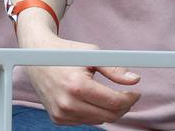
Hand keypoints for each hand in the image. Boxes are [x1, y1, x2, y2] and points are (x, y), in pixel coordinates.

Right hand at [20, 25, 140, 124]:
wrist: (37, 57)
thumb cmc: (67, 53)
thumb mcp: (93, 54)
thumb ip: (115, 69)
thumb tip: (135, 80)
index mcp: (77, 86)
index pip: (113, 102)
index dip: (130, 98)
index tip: (136, 92)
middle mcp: (67, 104)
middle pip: (108, 115)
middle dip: (124, 106)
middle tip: (129, 95)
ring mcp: (61, 114)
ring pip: (98, 120)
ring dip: (109, 110)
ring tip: (111, 95)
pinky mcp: (57, 118)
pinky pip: (84, 120)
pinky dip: (94, 112)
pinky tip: (93, 99)